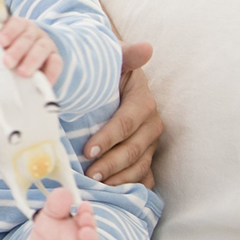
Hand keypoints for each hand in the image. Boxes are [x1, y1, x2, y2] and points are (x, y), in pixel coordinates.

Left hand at [0, 17, 61, 84]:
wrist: (33, 56)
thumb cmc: (8, 48)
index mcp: (17, 25)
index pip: (15, 22)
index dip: (9, 31)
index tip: (1, 41)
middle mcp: (33, 32)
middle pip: (28, 37)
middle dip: (17, 50)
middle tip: (7, 63)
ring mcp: (46, 44)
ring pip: (42, 49)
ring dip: (32, 61)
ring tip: (22, 73)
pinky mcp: (56, 58)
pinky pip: (57, 63)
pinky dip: (51, 72)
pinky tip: (44, 81)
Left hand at [83, 42, 160, 187]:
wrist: (113, 83)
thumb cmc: (109, 74)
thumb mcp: (114, 61)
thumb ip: (125, 55)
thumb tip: (146, 47)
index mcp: (143, 102)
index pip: (126, 123)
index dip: (108, 137)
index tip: (88, 149)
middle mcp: (152, 124)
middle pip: (132, 149)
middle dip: (110, 163)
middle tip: (89, 173)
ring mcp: (151, 143)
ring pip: (138, 166)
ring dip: (118, 177)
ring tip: (96, 183)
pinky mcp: (148, 157)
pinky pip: (144, 177)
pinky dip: (130, 186)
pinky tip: (113, 191)